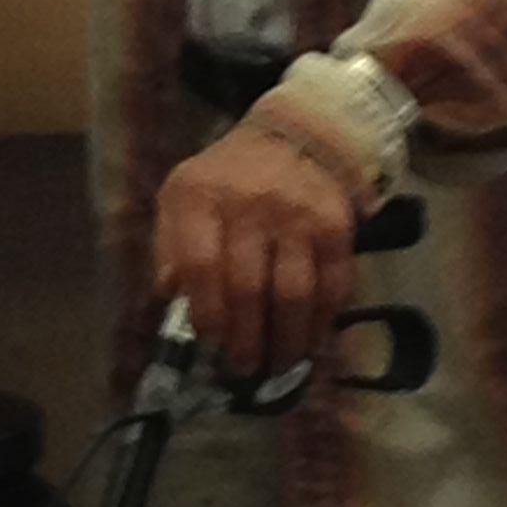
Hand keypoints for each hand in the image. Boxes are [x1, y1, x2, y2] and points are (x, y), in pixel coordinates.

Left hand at [154, 122, 359, 380]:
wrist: (294, 137)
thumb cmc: (226, 180)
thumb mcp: (180, 198)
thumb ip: (170, 246)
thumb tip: (173, 297)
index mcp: (200, 197)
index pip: (200, 266)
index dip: (205, 314)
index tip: (210, 344)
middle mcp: (250, 204)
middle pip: (247, 288)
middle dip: (245, 339)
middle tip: (244, 368)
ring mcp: (297, 215)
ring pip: (293, 293)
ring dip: (286, 340)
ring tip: (279, 365)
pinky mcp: (336, 226)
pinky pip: (333, 284)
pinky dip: (324, 320)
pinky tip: (312, 341)